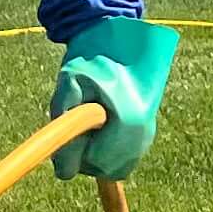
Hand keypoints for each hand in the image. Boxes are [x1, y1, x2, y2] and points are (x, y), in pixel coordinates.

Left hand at [47, 16, 177, 182]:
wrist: (117, 37)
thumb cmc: (89, 58)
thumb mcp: (69, 86)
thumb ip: (65, 130)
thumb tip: (64, 174)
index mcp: (128, 122)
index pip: (96, 163)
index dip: (74, 154)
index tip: (65, 134)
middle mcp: (143, 133)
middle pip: (106, 169)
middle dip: (85, 155)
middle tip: (75, 125)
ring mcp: (148, 134)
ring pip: (115, 166)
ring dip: (96, 152)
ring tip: (88, 121)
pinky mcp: (147, 132)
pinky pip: (124, 157)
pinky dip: (108, 149)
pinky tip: (100, 126)